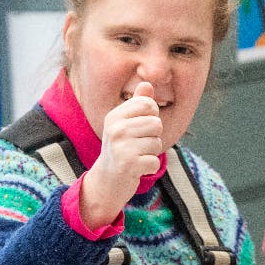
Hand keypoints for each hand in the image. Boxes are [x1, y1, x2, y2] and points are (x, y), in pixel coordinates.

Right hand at [79, 81, 162, 227]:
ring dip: (151, 153)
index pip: (148, 104)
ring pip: (157, 143)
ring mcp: (121, 147)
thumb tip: (147, 83)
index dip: (152, 116)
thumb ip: (138, 104)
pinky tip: (137, 169)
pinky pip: (155, 161)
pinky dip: (150, 167)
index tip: (140, 128)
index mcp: (114, 116)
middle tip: (138, 146)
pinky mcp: (128, 165)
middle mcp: (115, 129)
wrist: (107, 180)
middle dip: (153, 137)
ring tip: (136, 156)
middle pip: (156, 123)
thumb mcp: (126, 124)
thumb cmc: (121, 148)